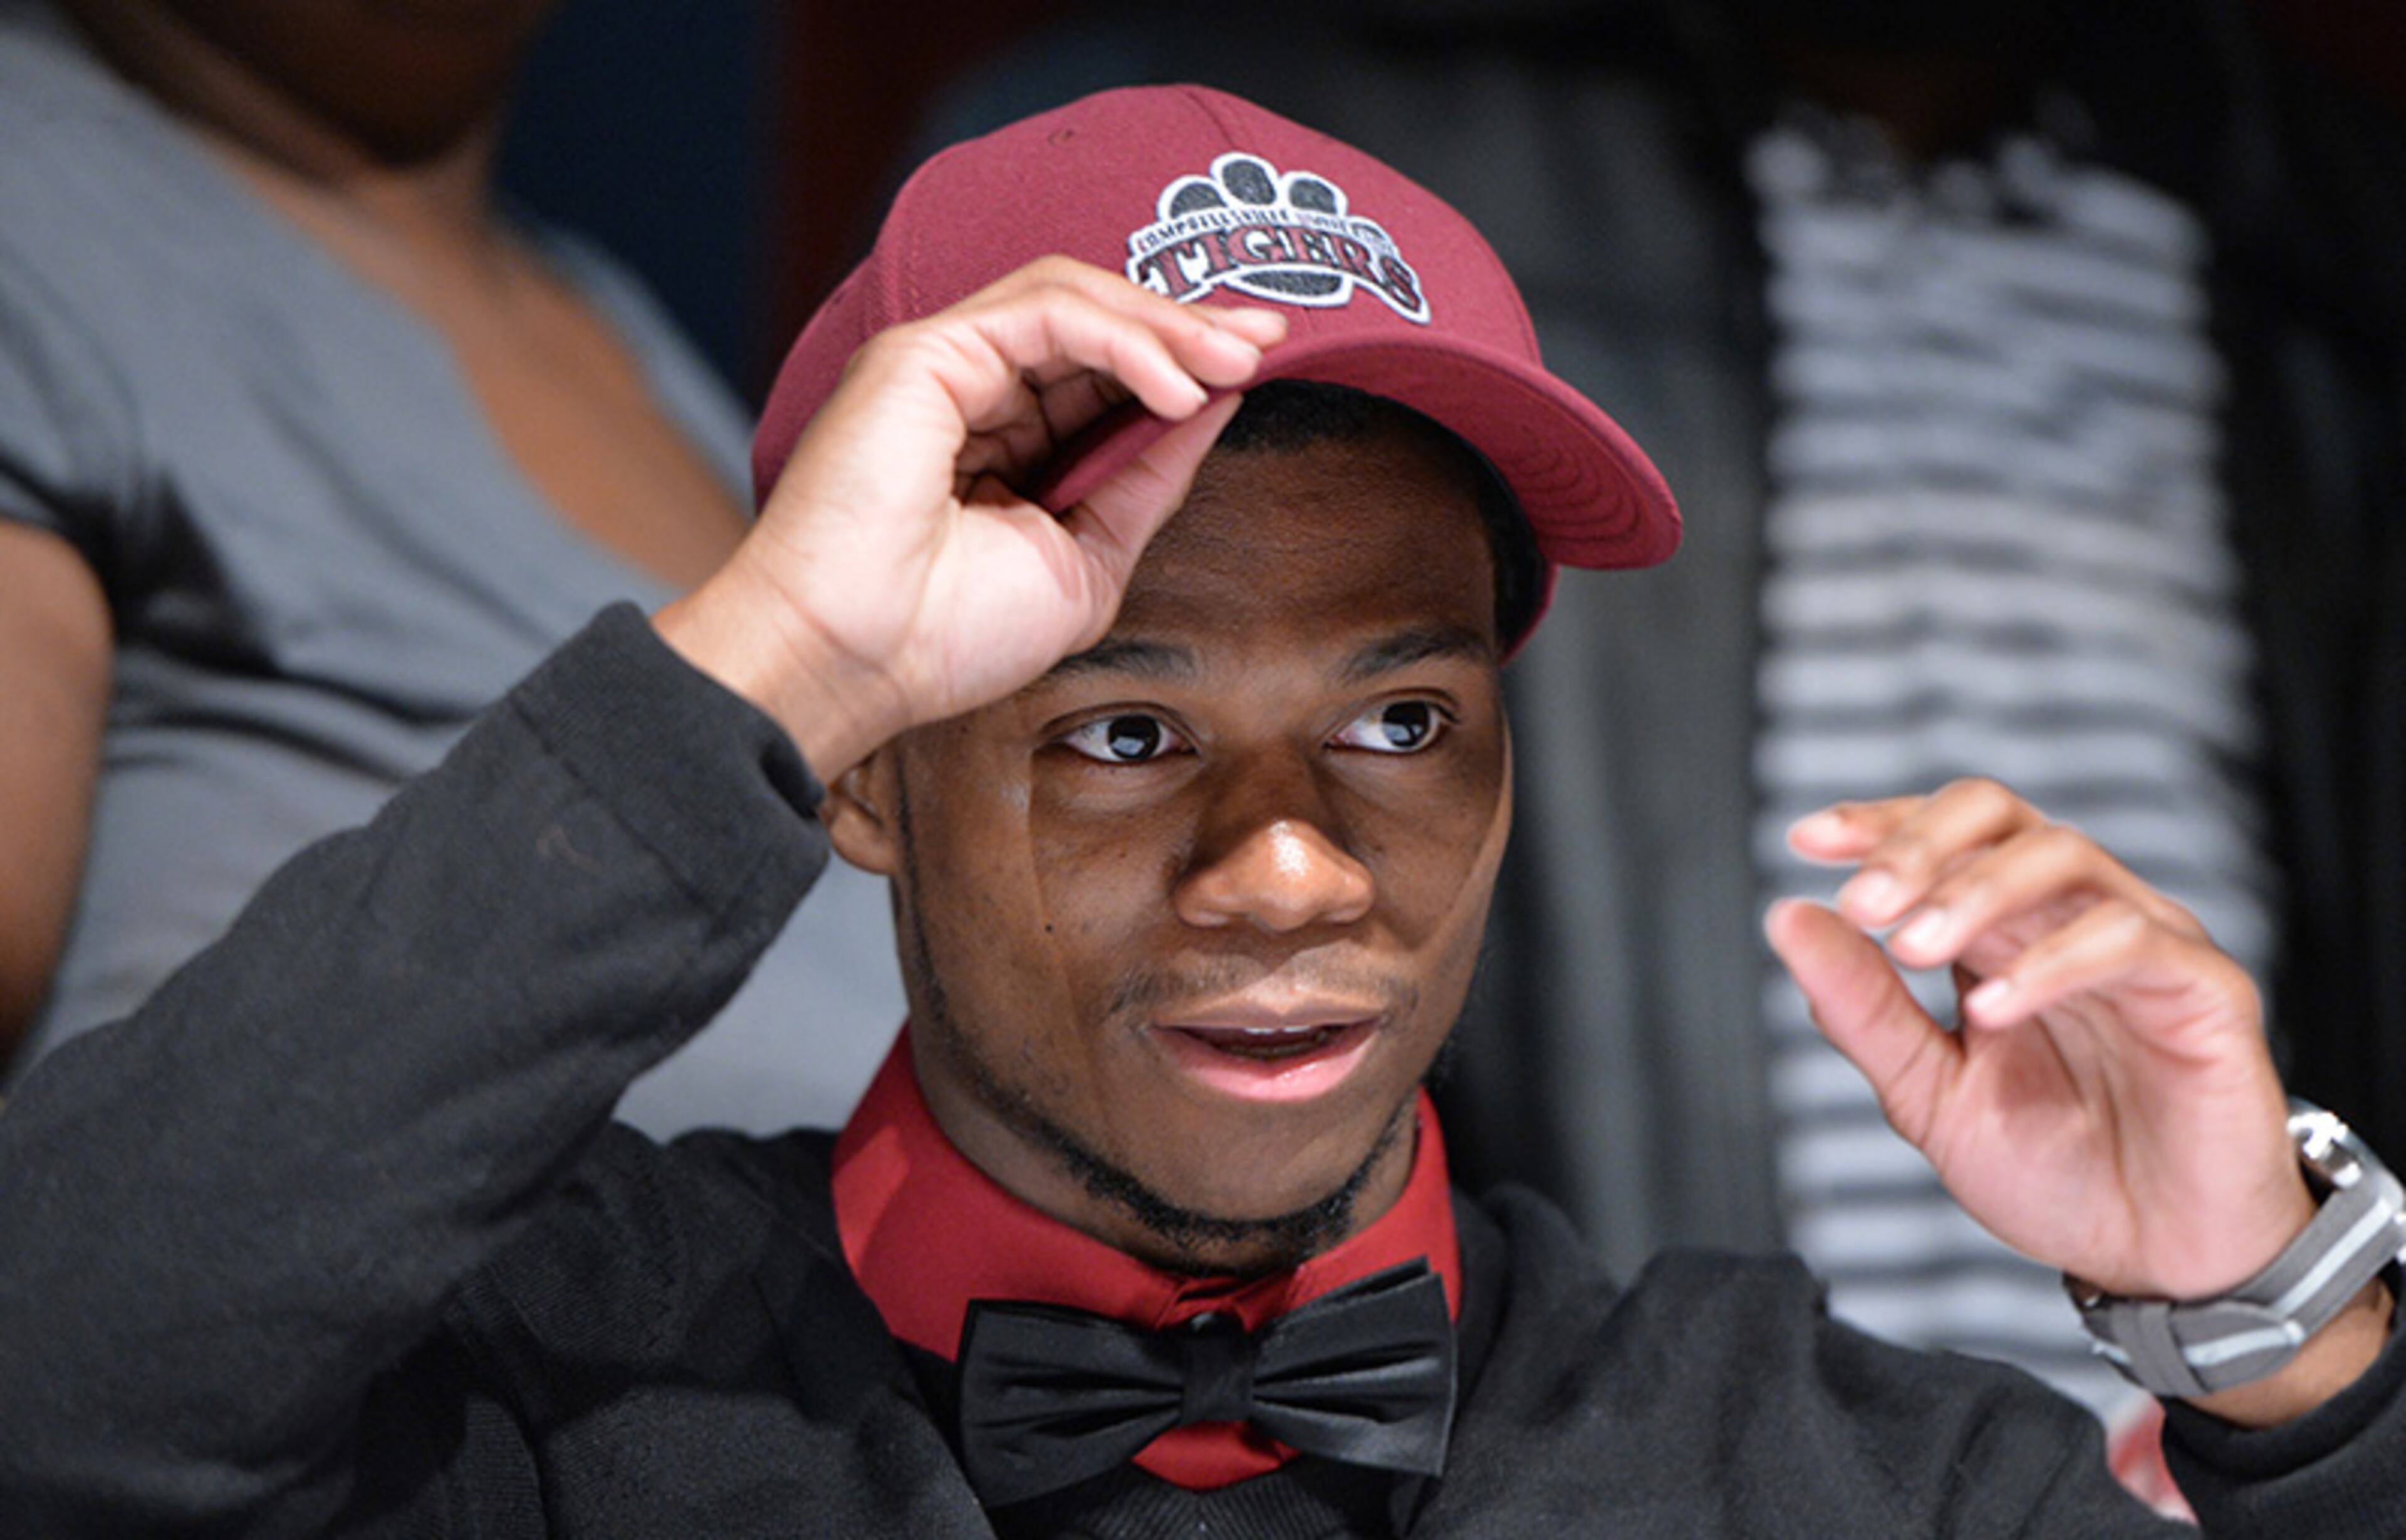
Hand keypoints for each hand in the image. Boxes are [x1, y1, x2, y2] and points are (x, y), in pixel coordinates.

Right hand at [657, 257, 1285, 780]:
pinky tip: (1172, 385)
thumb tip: (1214, 411)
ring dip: (1166, 325)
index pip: (1104, 375)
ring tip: (1233, 361)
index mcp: (1002, 444)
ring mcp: (946, 364)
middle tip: (1267, 340)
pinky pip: (1046, 311)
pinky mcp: (926, 351)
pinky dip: (1122, 339)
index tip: (1257, 368)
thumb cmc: (944, 636)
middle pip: (1096, 323)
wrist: (857, 662)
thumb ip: (1144, 482)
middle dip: (1190, 326)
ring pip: (1074, 300)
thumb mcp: (1086, 559)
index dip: (1182, 360)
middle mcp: (972, 393)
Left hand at [1765, 779, 2387, 1420]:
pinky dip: (2050, 963)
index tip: (1806, 843)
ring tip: (1910, 950)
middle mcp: (2070, 918)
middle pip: (1999, 816)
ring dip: (1974, 893)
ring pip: (2063, 854)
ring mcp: (2145, 942)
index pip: (1943, 837)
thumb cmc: (2057, 1172)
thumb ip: (1862, 1011)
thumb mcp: (1929, 1095)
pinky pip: (2130, 937)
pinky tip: (1991, 1007)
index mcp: (2003, 933)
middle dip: (1918, 845)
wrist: (2158, 1261)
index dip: (1878, 825)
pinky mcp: (2206, 988)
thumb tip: (1788, 919)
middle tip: (1862, 903)